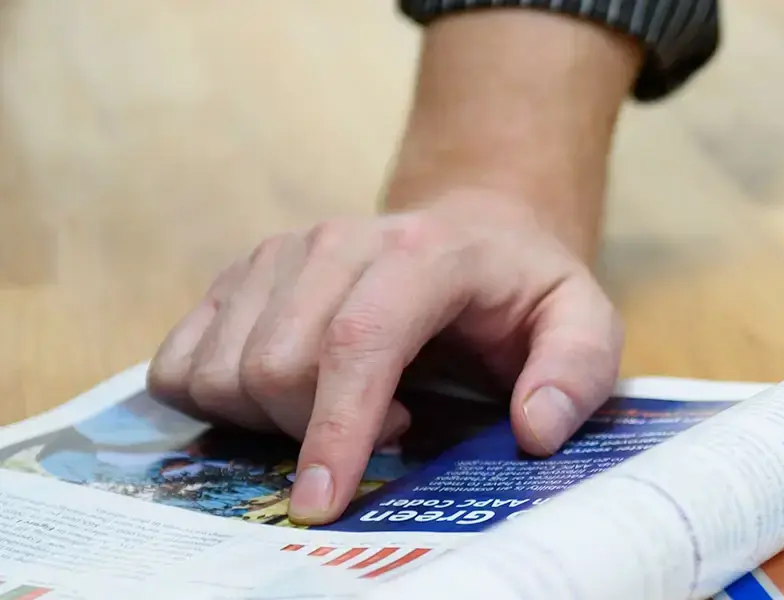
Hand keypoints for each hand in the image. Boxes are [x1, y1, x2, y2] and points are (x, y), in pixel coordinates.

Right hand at [146, 192, 622, 524]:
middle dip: (317, 431)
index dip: (334, 429)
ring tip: (352, 405)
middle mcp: (337, 242)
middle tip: (395, 426)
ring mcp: (279, 254)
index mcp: (423, 252)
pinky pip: (180, 361)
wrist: (477, 231)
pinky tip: (292, 397)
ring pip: (222, 369)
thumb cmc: (525, 292)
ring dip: (272, 419)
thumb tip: (535, 429)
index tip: (322, 503)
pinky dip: (220, 401)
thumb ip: (575, 373)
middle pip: (277, 367)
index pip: (357, 342)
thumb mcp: (584, 324)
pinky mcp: (239, 276)